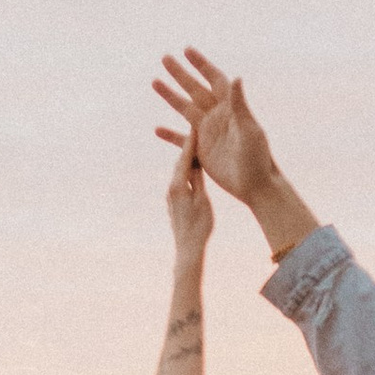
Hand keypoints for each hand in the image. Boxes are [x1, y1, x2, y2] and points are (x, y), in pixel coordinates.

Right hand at [154, 47, 275, 207]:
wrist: (256, 185)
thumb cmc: (258, 157)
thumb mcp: (249, 129)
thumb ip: (239, 104)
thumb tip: (236, 77)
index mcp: (230, 108)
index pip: (214, 80)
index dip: (201, 64)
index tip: (187, 50)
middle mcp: (217, 117)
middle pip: (195, 89)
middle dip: (181, 74)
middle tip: (165, 58)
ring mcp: (208, 133)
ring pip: (184, 109)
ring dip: (170, 96)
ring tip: (155, 81)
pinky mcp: (201, 151)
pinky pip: (181, 140)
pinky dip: (170, 135)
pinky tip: (157, 129)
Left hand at [165, 131, 213, 260]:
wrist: (187, 248)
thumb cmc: (199, 226)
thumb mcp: (202, 200)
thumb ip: (198, 181)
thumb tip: (194, 163)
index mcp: (178, 185)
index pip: (184, 157)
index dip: (191, 141)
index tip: (196, 126)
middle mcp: (171, 188)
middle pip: (180, 162)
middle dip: (188, 146)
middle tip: (196, 130)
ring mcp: (171, 196)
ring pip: (179, 171)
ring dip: (187, 159)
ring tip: (196, 146)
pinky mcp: (174, 202)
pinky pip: (180, 181)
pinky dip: (186, 171)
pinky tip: (193, 169)